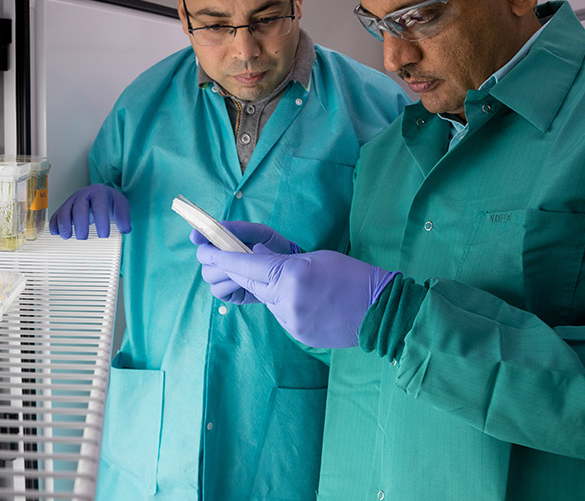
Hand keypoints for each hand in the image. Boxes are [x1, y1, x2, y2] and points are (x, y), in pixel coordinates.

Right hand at [49, 184, 130, 239]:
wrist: (99, 195)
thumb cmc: (109, 203)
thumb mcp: (121, 206)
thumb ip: (124, 217)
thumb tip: (125, 229)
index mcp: (99, 193)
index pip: (99, 205)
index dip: (101, 220)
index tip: (104, 235)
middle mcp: (83, 195)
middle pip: (79, 207)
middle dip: (80, 223)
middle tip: (83, 238)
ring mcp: (72, 201)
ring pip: (64, 210)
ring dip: (64, 224)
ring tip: (67, 237)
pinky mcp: (64, 208)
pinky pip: (56, 215)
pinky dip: (54, 224)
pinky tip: (56, 233)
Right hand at [192, 221, 300, 303]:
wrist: (289, 269)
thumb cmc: (274, 247)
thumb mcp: (260, 233)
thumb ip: (240, 229)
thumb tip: (221, 226)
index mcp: (223, 240)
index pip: (202, 236)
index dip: (198, 235)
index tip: (196, 236)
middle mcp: (218, 257)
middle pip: (203, 256)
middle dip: (214, 256)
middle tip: (229, 255)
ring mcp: (222, 276)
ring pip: (209, 274)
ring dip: (225, 271)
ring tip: (244, 270)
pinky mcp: (228, 293)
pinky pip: (218, 290)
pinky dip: (229, 285)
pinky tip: (244, 282)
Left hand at [196, 245, 397, 347]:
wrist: (383, 313)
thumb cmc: (353, 277)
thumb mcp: (316, 258)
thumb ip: (281, 259)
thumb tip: (256, 255)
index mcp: (292, 275)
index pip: (246, 265)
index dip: (221, 257)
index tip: (202, 251)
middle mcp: (287, 300)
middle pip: (247, 283)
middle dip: (231, 271)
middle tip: (219, 259)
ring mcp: (291, 321)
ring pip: (263, 299)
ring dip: (263, 287)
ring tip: (287, 279)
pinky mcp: (297, 335)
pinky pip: (277, 313)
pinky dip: (280, 302)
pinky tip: (302, 298)